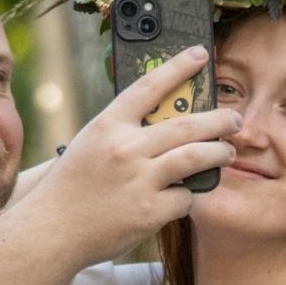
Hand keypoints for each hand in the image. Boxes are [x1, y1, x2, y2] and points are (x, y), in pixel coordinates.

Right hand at [26, 46, 242, 264]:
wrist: (51, 230)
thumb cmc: (73, 185)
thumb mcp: (92, 143)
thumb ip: (125, 130)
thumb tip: (170, 119)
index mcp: (108, 125)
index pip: (149, 86)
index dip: (179, 67)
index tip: (201, 54)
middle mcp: (125, 148)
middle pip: (187, 125)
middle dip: (219, 120)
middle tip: (234, 120)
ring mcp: (139, 180)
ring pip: (197, 157)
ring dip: (220, 153)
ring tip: (227, 152)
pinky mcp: (150, 210)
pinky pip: (186, 197)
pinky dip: (189, 196)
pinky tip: (183, 195)